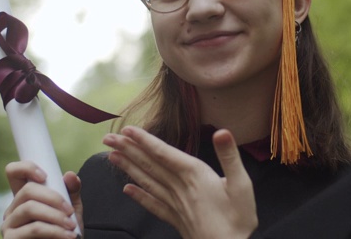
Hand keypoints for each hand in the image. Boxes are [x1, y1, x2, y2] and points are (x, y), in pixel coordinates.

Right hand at [1, 161, 82, 238]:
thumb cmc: (66, 233)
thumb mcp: (72, 210)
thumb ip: (72, 192)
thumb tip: (70, 175)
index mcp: (24, 199)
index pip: (13, 173)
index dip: (26, 168)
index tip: (45, 176)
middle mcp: (12, 210)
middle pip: (27, 190)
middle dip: (53, 198)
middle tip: (70, 211)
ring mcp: (9, 226)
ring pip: (30, 208)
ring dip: (55, 216)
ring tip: (71, 226)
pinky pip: (34, 229)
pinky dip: (55, 231)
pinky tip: (68, 236)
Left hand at [103, 126, 257, 238]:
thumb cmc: (238, 220)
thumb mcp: (242, 185)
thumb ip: (230, 157)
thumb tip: (222, 132)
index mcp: (195, 175)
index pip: (163, 153)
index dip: (145, 140)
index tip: (127, 129)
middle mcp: (180, 188)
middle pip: (150, 165)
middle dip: (128, 150)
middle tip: (108, 138)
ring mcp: (176, 205)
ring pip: (147, 182)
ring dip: (128, 168)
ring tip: (111, 156)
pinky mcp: (176, 219)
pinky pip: (153, 205)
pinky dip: (139, 196)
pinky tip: (127, 190)